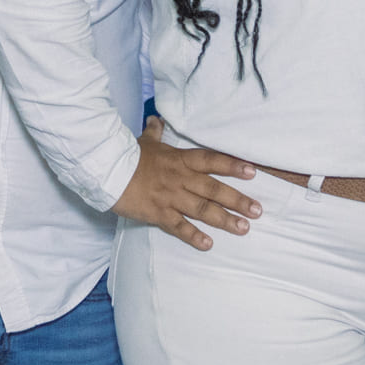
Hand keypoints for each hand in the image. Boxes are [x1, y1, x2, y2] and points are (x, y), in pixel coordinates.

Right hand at [109, 116, 261, 249]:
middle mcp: (180, 178)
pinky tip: (208, 244)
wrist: (106, 169)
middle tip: (258, 211)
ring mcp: (170, 197)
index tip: (253, 172)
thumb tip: (155, 120)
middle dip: (238, 200)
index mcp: (179, 159)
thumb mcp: (144, 141)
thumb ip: (155, 132)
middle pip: (214, 189)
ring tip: (243, 228)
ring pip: (203, 209)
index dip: (233, 166)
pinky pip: (179, 226)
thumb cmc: (127, 154)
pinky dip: (194, 236)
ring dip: (224, 219)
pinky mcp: (158, 213)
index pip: (211, 160)